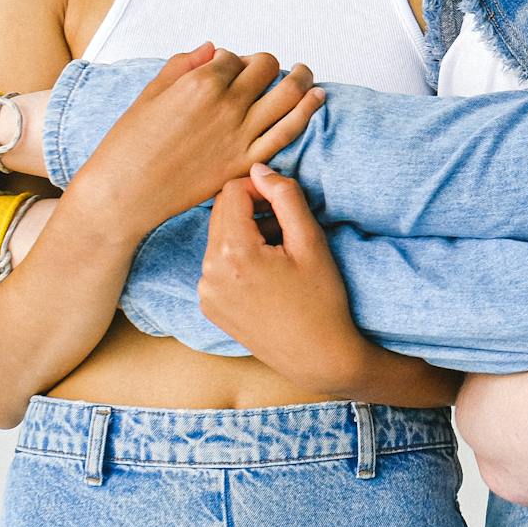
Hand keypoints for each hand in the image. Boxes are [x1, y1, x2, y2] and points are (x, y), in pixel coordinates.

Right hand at [67, 46, 323, 232]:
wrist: (126, 193)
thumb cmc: (129, 144)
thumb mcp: (151, 94)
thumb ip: (183, 65)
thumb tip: (212, 49)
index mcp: (200, 83)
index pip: (233, 57)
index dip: (231, 60)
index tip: (226, 68)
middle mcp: (227, 105)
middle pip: (266, 68)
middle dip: (267, 64)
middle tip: (266, 68)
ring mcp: (241, 134)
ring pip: (287, 94)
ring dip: (301, 78)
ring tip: (305, 72)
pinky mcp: (246, 161)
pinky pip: (287, 131)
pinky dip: (307, 111)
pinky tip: (316, 97)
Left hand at [197, 164, 380, 388]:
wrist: (317, 357)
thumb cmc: (322, 300)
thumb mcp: (311, 242)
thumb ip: (285, 198)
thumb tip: (260, 169)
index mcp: (234, 253)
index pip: (232, 192)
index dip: (259, 189)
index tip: (284, 205)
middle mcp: (209, 272)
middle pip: (221, 213)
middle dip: (251, 210)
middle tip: (286, 228)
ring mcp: (206, 292)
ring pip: (219, 238)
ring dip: (246, 234)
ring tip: (280, 254)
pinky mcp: (209, 306)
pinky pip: (217, 264)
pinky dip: (238, 259)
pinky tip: (267, 276)